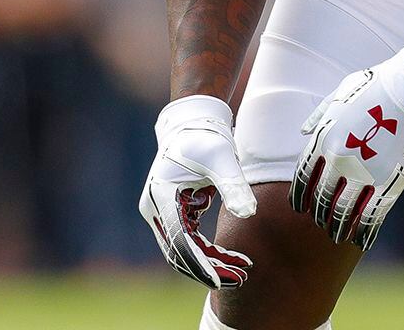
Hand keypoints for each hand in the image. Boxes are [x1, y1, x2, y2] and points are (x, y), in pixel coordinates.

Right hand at [139, 95, 257, 287]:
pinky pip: (188, 240)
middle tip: (240, 279)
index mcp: (162, 195)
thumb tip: (248, 213)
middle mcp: (155, 207)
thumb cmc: (206, 138)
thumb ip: (234, 185)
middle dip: (209, 269)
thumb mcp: (223, 158)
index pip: (180, 240)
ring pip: (183, 250)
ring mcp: (161, 211)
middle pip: (179, 251)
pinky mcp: (171, 212)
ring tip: (241, 272)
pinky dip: (207, 252)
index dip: (200, 264)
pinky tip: (231, 258)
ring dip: (210, 263)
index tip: (222, 280)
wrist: (192, 123)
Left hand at [290, 49, 403, 249]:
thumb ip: (319, 116)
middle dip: (318, 214)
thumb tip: (304, 132)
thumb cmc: (377, 88)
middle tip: (319, 223)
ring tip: (336, 236)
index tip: (298, 207)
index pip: (303, 176)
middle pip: (321, 197)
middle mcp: (338, 160)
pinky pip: (371, 216)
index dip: (299, 195)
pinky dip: (364, 232)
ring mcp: (363, 173)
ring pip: (343, 212)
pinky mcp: (388, 182)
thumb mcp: (340, 95)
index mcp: (324, 139)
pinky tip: (361, 241)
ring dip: (337, 227)